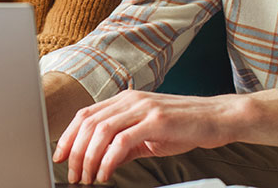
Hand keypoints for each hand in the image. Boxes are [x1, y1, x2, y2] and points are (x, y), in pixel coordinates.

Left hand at [53, 90, 239, 184]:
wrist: (217, 118)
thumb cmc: (185, 125)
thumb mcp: (149, 133)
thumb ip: (125, 142)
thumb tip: (103, 159)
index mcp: (125, 100)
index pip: (85, 115)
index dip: (69, 136)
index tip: (60, 156)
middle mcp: (130, 100)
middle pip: (88, 123)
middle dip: (75, 152)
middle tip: (73, 174)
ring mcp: (143, 108)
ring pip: (101, 131)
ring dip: (89, 158)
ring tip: (87, 178)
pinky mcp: (155, 121)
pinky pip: (122, 141)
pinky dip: (108, 160)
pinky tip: (106, 173)